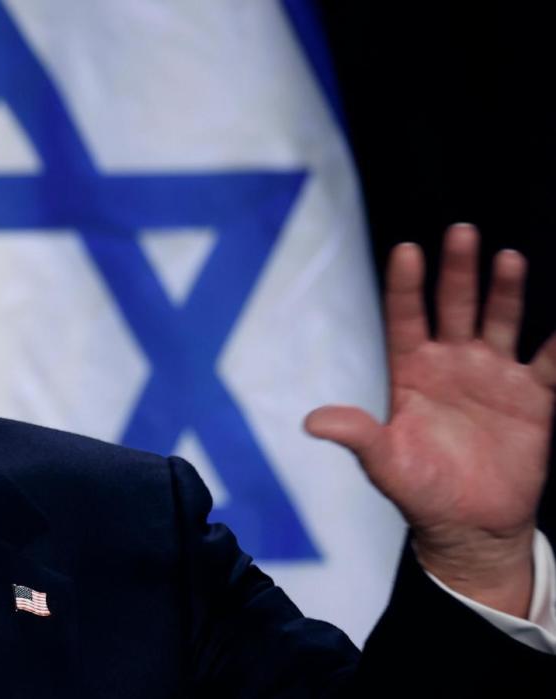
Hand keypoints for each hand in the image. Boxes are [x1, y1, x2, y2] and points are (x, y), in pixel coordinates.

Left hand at [305, 224, 555, 616]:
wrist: (469, 526)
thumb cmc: (420, 491)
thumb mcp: (384, 464)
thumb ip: (357, 436)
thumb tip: (313, 423)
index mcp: (412, 373)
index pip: (405, 318)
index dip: (405, 286)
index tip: (405, 250)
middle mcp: (453, 364)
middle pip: (454, 306)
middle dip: (458, 271)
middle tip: (461, 232)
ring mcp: (494, 376)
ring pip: (500, 321)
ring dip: (505, 291)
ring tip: (507, 259)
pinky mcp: (533, 397)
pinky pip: (550, 361)